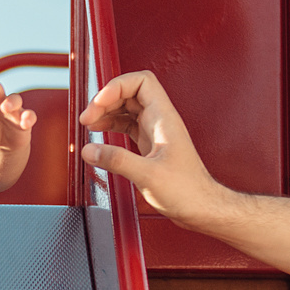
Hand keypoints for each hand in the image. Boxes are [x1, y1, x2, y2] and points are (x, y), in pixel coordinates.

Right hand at [79, 70, 219, 222]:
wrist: (201, 208)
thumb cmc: (188, 191)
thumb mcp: (148, 175)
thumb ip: (116, 160)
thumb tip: (90, 150)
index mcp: (163, 119)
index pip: (141, 82)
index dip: (116, 86)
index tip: (99, 102)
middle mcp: (160, 121)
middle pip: (129, 93)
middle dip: (106, 100)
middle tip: (88, 117)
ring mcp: (155, 132)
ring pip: (127, 109)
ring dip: (107, 112)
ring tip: (89, 123)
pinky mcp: (150, 146)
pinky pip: (128, 126)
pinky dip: (112, 126)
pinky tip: (100, 134)